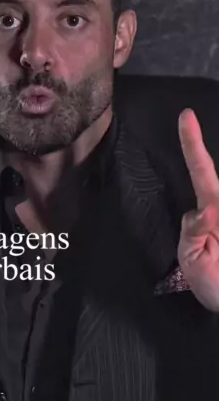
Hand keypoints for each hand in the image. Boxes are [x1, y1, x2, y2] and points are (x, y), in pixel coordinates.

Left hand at [177, 109, 218, 311]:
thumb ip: (194, 234)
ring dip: (213, 240)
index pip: (201, 171)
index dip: (192, 144)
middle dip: (206, 213)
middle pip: (213, 186)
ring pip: (217, 205)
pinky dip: (214, 236)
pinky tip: (217, 250)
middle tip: (211, 248)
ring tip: (218, 257)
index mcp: (210, 212)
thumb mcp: (191, 261)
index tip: (185, 116)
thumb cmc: (212, 284)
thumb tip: (207, 210)